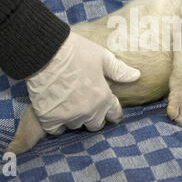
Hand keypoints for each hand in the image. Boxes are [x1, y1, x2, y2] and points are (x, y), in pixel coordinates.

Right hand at [25, 31, 139, 134]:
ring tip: (69, 105)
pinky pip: (56, 130)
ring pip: (76, 126)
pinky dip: (56, 123)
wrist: (46, 52)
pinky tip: (55, 112)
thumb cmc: (76, 51)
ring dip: (74, 118)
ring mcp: (69, 116)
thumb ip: (119, 70)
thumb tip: (136, 75)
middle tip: (86, 105)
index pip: (114, 114)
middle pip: (95, 124)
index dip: (112, 112)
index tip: (109, 111)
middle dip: (94, 117)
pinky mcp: (49, 118)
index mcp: (103, 97)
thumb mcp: (102, 57)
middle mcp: (88, 111)